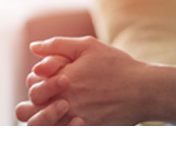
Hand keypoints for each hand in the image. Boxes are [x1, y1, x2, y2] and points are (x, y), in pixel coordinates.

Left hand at [17, 37, 152, 125]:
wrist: (144, 90)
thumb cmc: (117, 66)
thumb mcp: (87, 46)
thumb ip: (57, 45)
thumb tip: (33, 46)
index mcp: (61, 80)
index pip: (32, 85)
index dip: (36, 81)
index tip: (50, 77)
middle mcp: (64, 102)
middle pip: (31, 110)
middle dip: (37, 102)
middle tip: (52, 97)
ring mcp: (75, 120)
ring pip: (45, 125)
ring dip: (46, 118)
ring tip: (61, 108)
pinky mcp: (88, 129)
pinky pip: (65, 131)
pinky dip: (64, 125)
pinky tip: (74, 117)